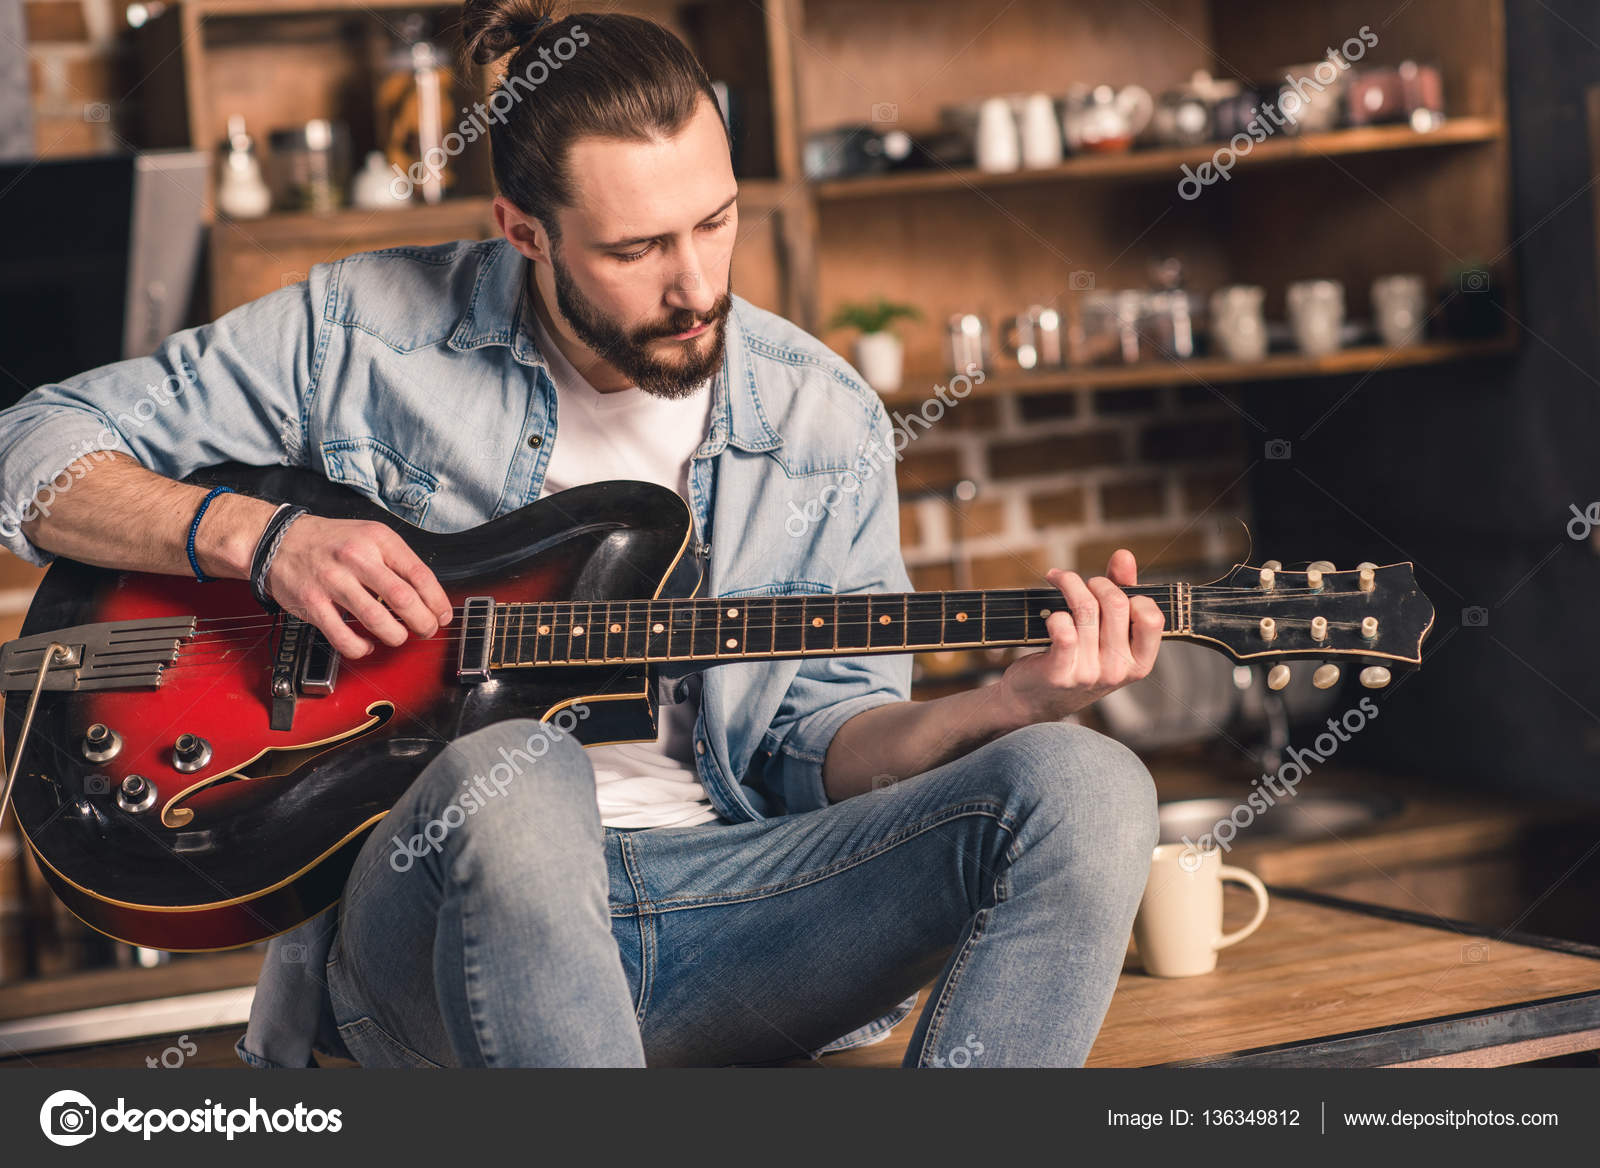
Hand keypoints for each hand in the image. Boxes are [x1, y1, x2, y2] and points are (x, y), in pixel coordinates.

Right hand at [264, 515, 451, 656]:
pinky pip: (344, 637)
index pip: (419, 574)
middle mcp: (356, 558)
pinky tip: (367, 644)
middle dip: (422, 622)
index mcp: (377, 540)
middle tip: (426, 629)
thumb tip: (428, 597)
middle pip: (403, 599)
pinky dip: (361, 648)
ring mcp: (333, 581)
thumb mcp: (370, 537)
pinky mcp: (313, 604)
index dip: (437, 601)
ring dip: (396, 636)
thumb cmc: (330, 542)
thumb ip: (397, 562)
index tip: (442, 615)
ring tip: (398, 636)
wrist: (278, 540)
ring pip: (377, 620)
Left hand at [993, 548, 1163, 724]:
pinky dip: (1055, 613)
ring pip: (1086, 610)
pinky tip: (1050, 614)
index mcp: (1140, 662)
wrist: (1035, 699)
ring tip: (1059, 579)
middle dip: (1097, 583)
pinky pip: (1063, 629)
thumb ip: (1120, 593)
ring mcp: (1090, 673)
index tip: (1113, 591)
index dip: (1132, 595)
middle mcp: (1119, 670)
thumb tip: (1124, 556)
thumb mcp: (1106, 632)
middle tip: (1082, 583)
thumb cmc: (1076, 658)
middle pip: (1116, 604)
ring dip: (1069, 584)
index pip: (1152, 618)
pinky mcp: (1061, 673)